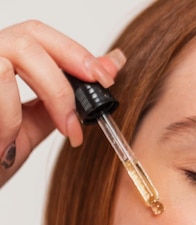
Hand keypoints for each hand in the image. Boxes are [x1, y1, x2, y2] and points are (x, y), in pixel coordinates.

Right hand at [0, 20, 125, 185]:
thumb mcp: (30, 129)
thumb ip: (60, 102)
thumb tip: (105, 73)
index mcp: (0, 62)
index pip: (40, 38)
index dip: (77, 52)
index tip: (108, 75)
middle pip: (32, 35)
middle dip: (72, 66)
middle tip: (95, 96)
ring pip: (20, 54)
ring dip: (53, 94)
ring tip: (62, 130)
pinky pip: (0, 83)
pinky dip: (12, 117)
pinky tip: (8, 142)